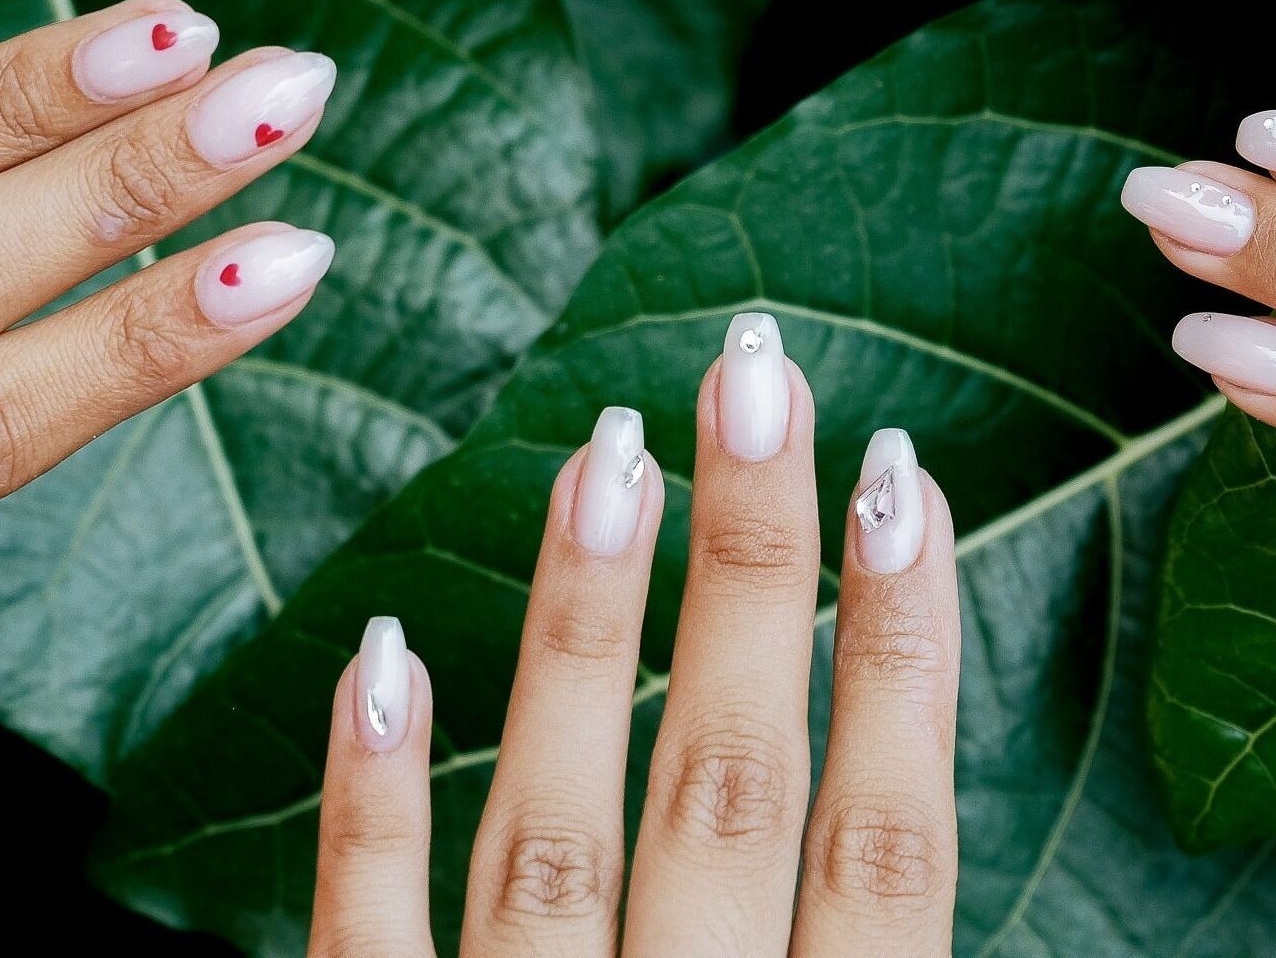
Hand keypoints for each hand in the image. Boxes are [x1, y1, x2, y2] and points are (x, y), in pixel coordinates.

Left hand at [306, 315, 961, 953]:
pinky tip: (381, 658)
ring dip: (582, 634)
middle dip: (751, 567)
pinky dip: (374, 803)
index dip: (903, 651)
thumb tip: (905, 804)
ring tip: (604, 455)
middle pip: (730, 786)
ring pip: (553, 833)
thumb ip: (878, 952)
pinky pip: (370, 936)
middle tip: (756, 374)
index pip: (887, 841)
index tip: (904, 475)